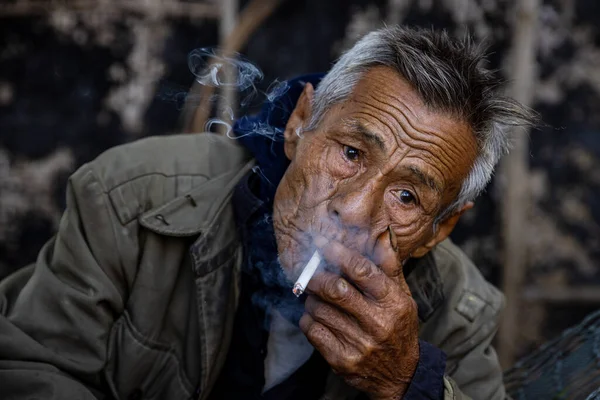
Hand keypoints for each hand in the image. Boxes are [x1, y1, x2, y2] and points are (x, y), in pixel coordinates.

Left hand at [299, 234, 419, 398]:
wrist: (400, 375)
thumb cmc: (398, 327)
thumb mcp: (402, 295)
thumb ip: (389, 265)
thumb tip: (381, 234)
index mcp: (393, 302)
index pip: (361, 270)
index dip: (338, 253)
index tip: (322, 243)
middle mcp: (377, 323)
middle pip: (336, 290)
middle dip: (316, 275)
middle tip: (307, 269)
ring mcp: (359, 344)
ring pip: (320, 309)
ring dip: (311, 298)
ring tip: (315, 295)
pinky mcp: (342, 360)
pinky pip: (313, 330)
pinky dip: (308, 318)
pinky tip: (316, 316)